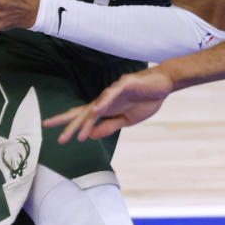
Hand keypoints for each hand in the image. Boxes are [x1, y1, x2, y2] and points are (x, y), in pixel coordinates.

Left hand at [43, 67, 173, 142]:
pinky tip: (97, 110)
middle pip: (85, 113)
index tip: (59, 138)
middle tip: (60, 140)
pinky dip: (104, 102)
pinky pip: (112, 94)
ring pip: (96, 106)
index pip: (85, 118)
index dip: (71, 126)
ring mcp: (114, 90)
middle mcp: (106, 99)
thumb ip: (110, 126)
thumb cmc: (146, 99)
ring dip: (87, 121)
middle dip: (71, 126)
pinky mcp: (125, 84)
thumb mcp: (128, 120)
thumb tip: (90, 135)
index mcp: (107, 108)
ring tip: (79, 135)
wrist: (164, 84)